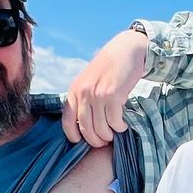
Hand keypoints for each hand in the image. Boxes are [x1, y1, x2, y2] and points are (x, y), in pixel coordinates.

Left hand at [61, 28, 148, 146]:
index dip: (73, 136)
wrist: (125, 51)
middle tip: (103, 141)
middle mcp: (83, 93)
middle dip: (95, 140)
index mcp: (74, 91)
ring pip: (100, 128)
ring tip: (114, 132)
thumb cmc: (109, 69)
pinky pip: (114, 121)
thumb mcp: (89, 81)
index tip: (81, 142)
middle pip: (85, 128)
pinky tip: (122, 124)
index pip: (67, 121)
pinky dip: (119, 127)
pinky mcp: (113, 95)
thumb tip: (84, 125)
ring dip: (108, 135)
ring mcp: (97, 94)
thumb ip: (84, 99)